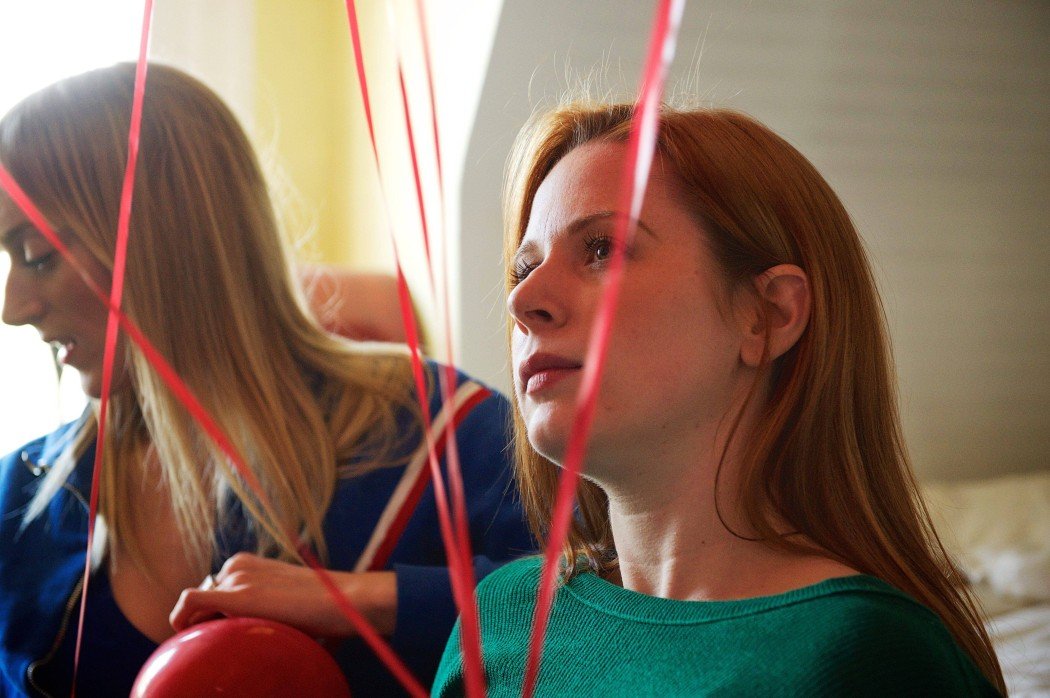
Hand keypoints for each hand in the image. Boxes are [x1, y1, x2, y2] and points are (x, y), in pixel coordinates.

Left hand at [168, 553, 396, 638]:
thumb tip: (262, 631)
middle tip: (219, 645)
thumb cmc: (325, 607)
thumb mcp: (286, 599)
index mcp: (247, 563)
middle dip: (204, 621)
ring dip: (200, 625)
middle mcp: (238, 565)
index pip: (212, 591)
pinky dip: (179, 617)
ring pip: (196, 604)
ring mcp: (237, 578)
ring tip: (216, 647)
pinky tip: (182, 634)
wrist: (345, 601)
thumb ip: (264, 606)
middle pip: (203, 599)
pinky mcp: (237, 595)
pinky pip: (190, 601)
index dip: (210, 616)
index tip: (219, 635)